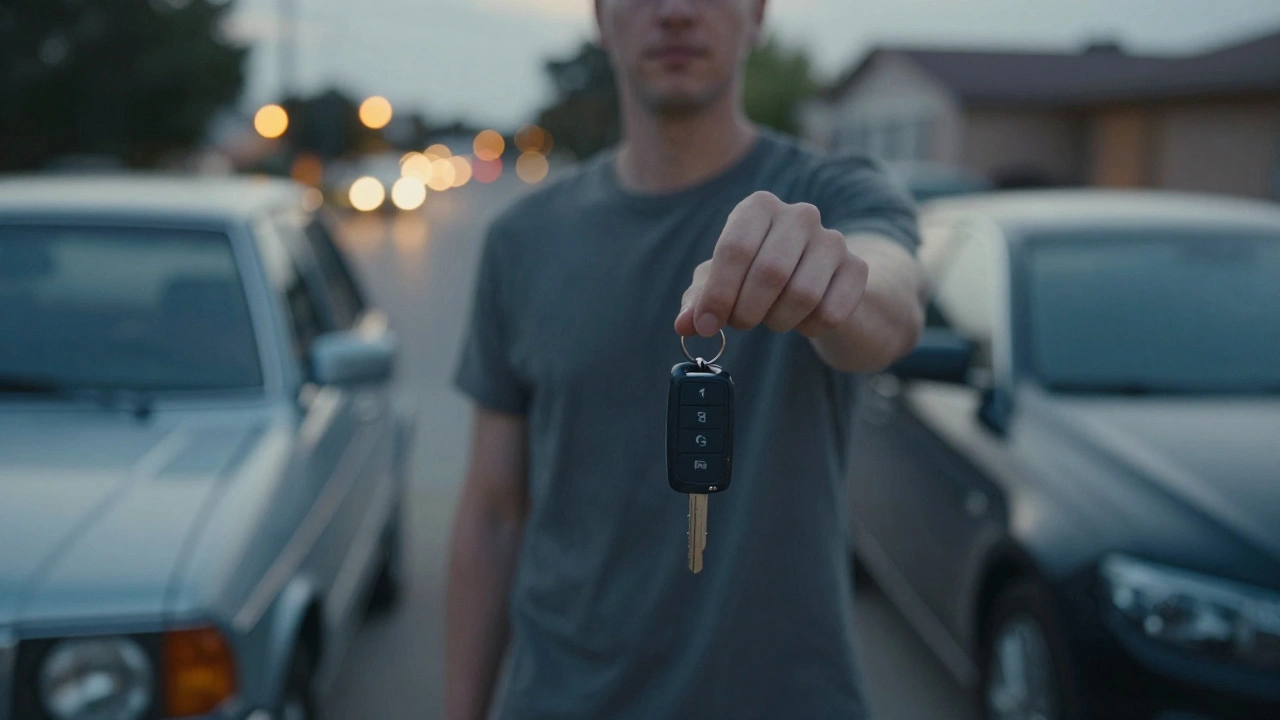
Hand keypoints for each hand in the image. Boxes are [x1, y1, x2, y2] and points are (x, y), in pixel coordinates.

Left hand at [675, 191, 868, 338]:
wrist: (817, 285)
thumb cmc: (756, 279)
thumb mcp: (721, 284)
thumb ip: (698, 300)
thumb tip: (685, 324)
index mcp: (758, 207)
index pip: (735, 249)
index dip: (717, 294)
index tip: (706, 325)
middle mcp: (800, 214)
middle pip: (770, 273)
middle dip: (747, 311)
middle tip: (741, 322)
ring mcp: (833, 239)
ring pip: (802, 295)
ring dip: (778, 321)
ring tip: (772, 318)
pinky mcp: (857, 269)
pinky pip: (830, 312)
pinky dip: (809, 328)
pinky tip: (803, 319)